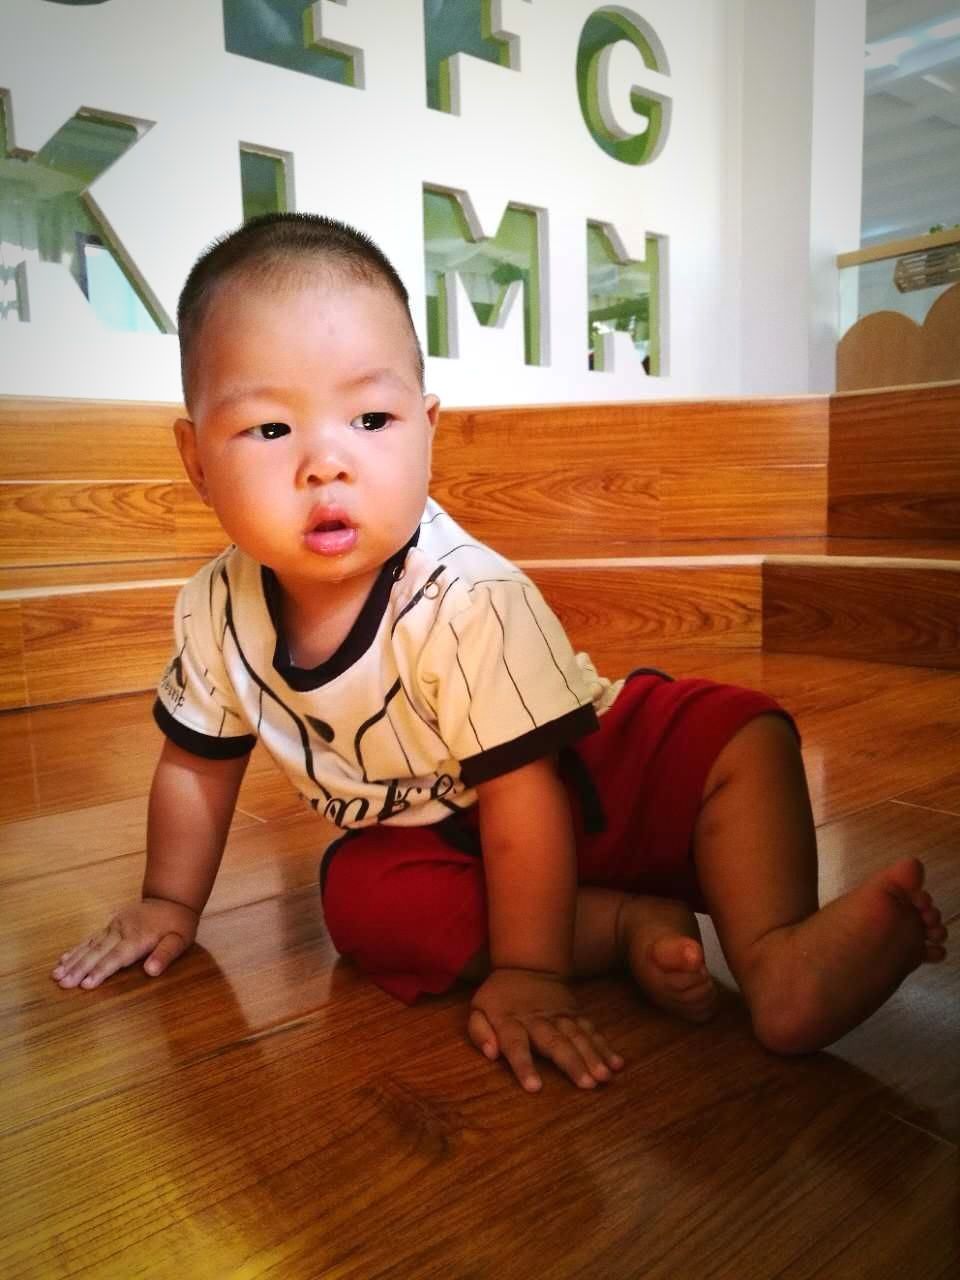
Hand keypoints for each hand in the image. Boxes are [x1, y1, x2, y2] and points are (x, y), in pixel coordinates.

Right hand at [51, 897, 198, 989]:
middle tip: (62, 983)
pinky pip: (91, 937)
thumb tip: (151, 971)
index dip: (101, 972)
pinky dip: (77, 949)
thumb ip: (165, 955)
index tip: (85, 985)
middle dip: (78, 969)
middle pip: (97, 952)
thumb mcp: (180, 940)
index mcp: (138, 938)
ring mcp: (114, 926)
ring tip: (56, 974)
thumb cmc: (178, 924)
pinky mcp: (110, 924)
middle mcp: (122, 931)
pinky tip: (64, 958)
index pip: (116, 958)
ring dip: (73, 960)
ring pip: (90, 945)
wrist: (171, 899)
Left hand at [468, 967, 623, 1092]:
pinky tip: (617, 1063)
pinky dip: (605, 1046)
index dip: (524, 1065)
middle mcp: (537, 1020)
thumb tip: (491, 1053)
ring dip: (593, 1057)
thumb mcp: (478, 1009)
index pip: (515, 1044)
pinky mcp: (575, 1014)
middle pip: (555, 1042)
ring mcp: (560, 1016)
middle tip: (587, 1085)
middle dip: (572, 1063)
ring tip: (605, 1077)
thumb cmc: (499, 996)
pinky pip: (591, 1030)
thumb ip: (479, 1032)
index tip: (535, 1088)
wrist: (526, 965)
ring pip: (577, 1036)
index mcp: (510, 1020)